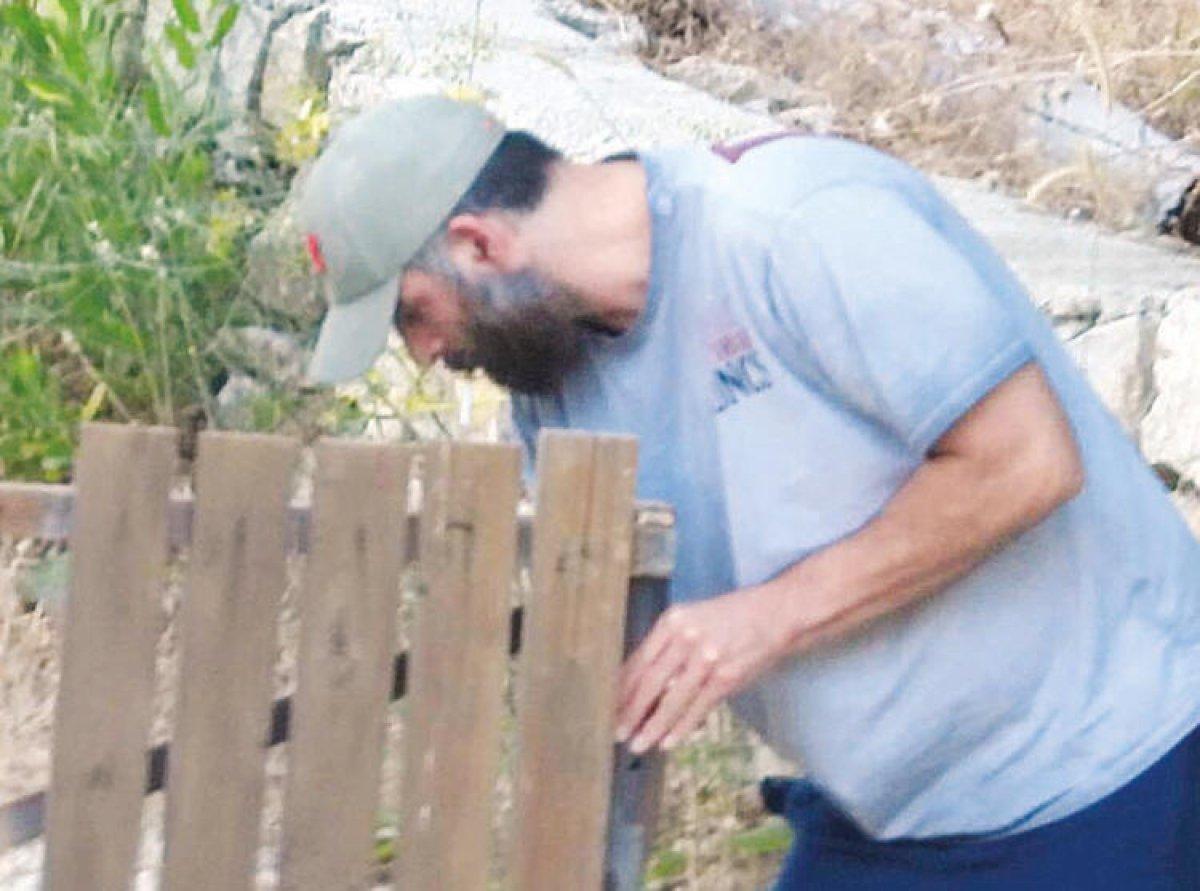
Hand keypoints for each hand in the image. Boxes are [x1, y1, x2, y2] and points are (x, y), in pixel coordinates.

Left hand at [614, 585, 792, 753]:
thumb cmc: (731, 616)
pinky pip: (698, 708)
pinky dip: (682, 727)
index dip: (622, 687)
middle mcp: (686, 638)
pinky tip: (668, 741)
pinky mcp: (727, 677)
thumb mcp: (693, 619)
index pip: (639, 659)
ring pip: (672, 700)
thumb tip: (642, 683)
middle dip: (631, 711)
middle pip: (650, 682)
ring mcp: (707, 658)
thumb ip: (669, 646)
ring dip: (653, 726)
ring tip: (638, 744)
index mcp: (672, 621)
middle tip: (618, 732)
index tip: (609, 706)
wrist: (776, 613)